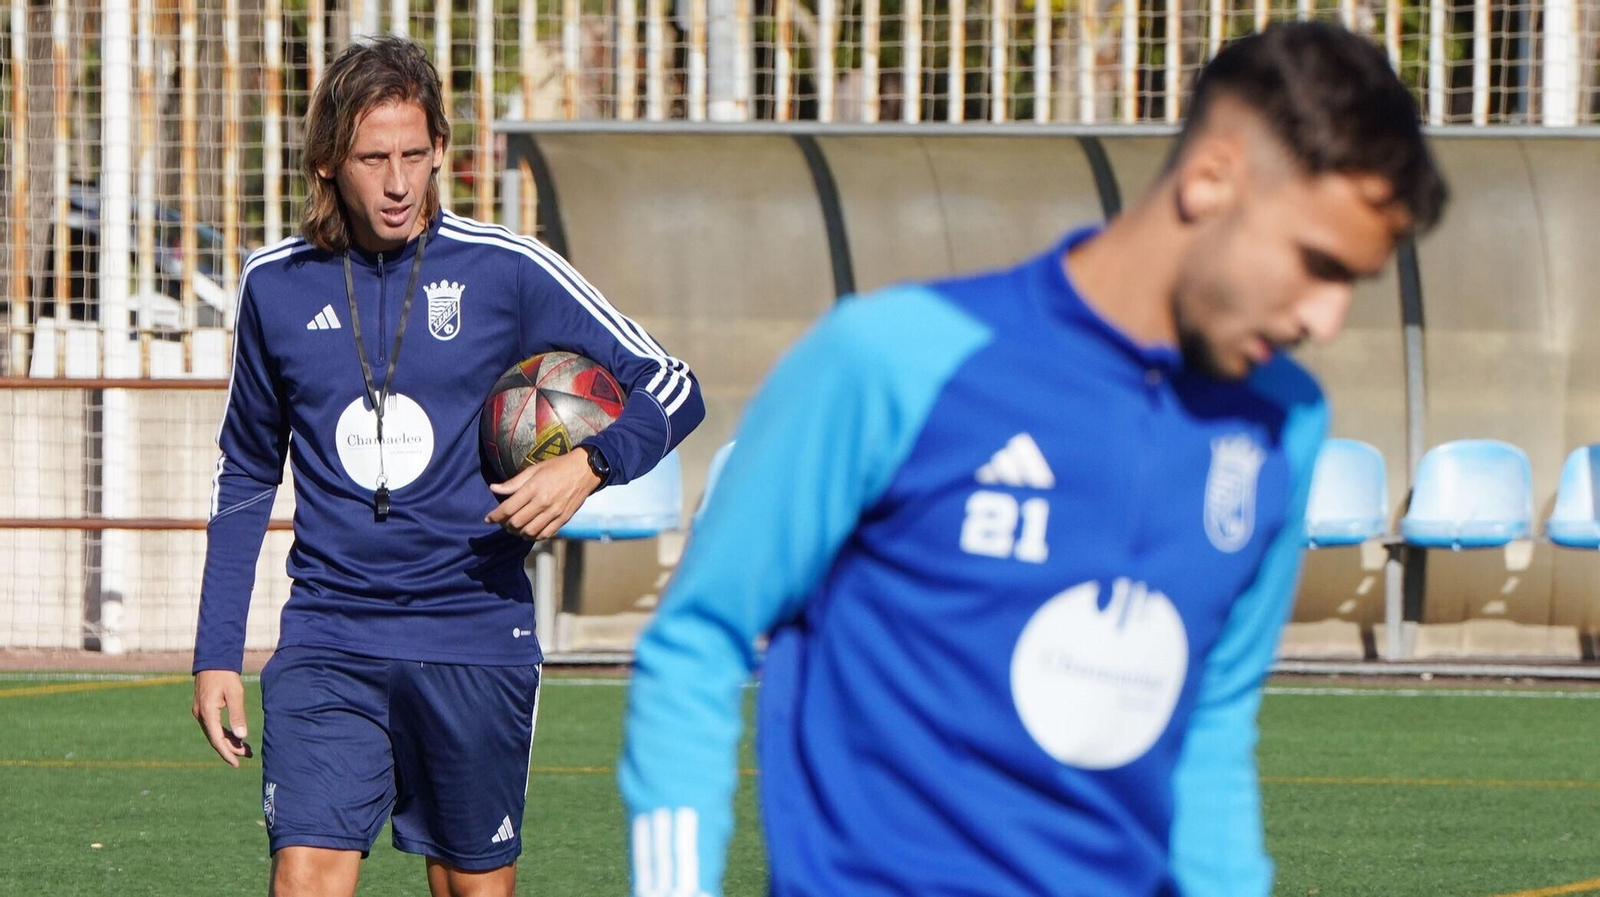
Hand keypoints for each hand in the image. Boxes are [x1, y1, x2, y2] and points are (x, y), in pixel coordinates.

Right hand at [192, 669, 252, 767]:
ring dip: (229, 741)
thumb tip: (242, 736)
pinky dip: (224, 733)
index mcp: (207, 712)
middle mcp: (200, 715)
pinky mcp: (203, 708)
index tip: (237, 763)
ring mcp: (200, 712)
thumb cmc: (226, 675)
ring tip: (246, 749)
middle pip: (215, 739)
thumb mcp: (235, 693)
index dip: (227, 753)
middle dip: (231, 749)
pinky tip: (236, 736)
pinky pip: (213, 726)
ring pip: (214, 733)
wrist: (213, 659)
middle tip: (249, 755)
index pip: (217, 739)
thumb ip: (237, 714)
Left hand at [486, 449, 602, 540]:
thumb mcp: (534, 470)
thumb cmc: (557, 467)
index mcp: (534, 488)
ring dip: (518, 532)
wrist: (585, 470)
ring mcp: (554, 512)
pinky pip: (545, 534)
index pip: (508, 508)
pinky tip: (529, 531)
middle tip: (501, 522)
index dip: (494, 516)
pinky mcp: (563, 519)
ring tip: (514, 528)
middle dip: (504, 525)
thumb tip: (493, 488)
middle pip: (516, 522)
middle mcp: (543, 502)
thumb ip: (513, 483)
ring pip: (529, 532)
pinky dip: (533, 536)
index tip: (488, 519)